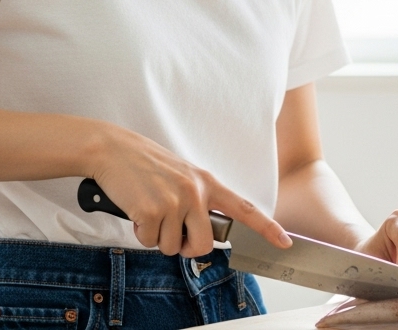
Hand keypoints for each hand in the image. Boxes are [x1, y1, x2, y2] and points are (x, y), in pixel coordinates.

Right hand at [89, 125, 290, 257]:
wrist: (112, 149)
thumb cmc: (145, 164)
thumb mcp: (182, 175)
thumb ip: (198, 200)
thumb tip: (203, 232)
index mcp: (207, 183)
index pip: (244, 209)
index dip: (267, 228)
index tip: (285, 242)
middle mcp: (195, 192)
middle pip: (203, 245)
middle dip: (185, 247)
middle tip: (170, 231)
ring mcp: (174, 202)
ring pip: (172, 247)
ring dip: (157, 238)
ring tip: (149, 210)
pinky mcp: (151, 211)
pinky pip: (148, 242)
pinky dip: (139, 232)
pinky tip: (136, 210)